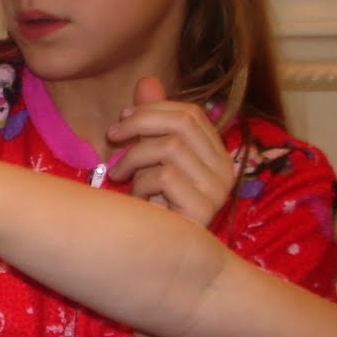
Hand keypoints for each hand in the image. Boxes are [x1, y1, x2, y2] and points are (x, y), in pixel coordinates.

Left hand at [104, 77, 234, 227]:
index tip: (122, 118)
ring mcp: (217, 191)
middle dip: (139, 123)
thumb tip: (147, 80)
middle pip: (182, 123)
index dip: (153, 109)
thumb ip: (151, 121)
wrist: (153, 256)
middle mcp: (224, 170)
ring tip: (119, 175)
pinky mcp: (203, 210)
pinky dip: (139, 184)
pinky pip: (164, 176)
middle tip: (112, 137)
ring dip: (134, 157)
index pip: (190, 114)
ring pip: (170, 147)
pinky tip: (134, 200)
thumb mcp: (148, 157)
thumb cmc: (150, 205)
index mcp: (215, 155)